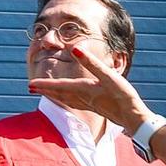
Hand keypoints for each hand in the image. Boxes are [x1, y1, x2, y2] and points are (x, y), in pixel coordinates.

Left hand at [26, 42, 152, 132]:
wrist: (134, 118)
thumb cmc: (123, 96)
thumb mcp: (108, 75)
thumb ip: (91, 62)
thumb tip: (74, 48)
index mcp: (84, 89)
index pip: (59, 85)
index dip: (44, 84)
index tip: (30, 84)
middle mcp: (83, 98)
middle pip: (59, 93)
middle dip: (45, 90)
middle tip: (30, 88)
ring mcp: (89, 104)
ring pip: (65, 99)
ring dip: (54, 95)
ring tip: (44, 93)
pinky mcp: (96, 107)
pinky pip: (74, 103)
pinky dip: (66, 100)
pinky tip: (68, 100)